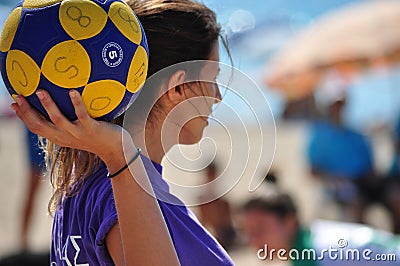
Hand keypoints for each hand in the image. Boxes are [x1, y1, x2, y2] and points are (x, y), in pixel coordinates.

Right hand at [11, 90, 126, 166]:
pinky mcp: (91, 129)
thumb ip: (68, 120)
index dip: (23, 116)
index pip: (36, 128)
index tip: (14, 103)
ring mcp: (78, 134)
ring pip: (58, 120)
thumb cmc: (96, 136)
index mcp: (60, 137)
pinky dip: (76, 103)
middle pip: (40, 125)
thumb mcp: (77, 130)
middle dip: (27, 111)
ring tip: (40, 91)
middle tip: (19, 96)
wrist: (115, 149)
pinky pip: (81, 115)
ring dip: (48, 105)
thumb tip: (62, 99)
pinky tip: (72, 91)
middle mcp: (66, 137)